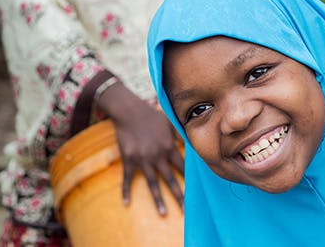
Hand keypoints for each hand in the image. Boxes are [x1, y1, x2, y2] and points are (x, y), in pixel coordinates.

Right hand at [96, 82, 184, 215]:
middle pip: (170, 180)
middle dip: (179, 196)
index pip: (183, 167)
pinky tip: (126, 203)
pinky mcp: (128, 160)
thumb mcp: (170, 122)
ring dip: (158, 200)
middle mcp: (158, 156)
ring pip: (152, 184)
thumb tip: (194, 138)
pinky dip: (125, 191)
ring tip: (164, 214)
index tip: (198, 191)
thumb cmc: (151, 114)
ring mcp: (143, 159)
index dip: (191, 179)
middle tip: (187, 210)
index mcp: (169, 147)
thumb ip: (181, 133)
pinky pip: (127, 179)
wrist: (129, 111)